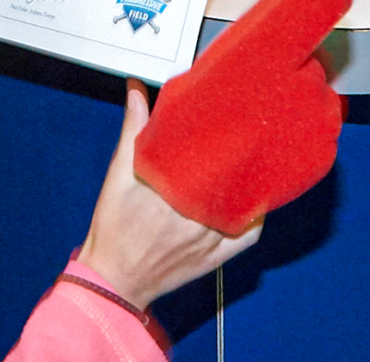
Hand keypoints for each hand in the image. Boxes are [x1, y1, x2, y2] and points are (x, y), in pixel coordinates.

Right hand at [76, 80, 260, 307]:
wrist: (114, 277)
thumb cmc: (114, 228)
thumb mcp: (118, 175)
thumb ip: (132, 132)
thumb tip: (136, 93)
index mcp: (173, 192)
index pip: (214, 158)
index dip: (226, 137)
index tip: (231, 120)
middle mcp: (198, 217)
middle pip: (233, 177)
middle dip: (239, 156)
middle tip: (243, 135)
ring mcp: (212, 239)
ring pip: (246, 203)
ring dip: (250, 181)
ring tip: (251, 159)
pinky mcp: (218, 258)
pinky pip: (249, 234)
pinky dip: (255, 215)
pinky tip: (253, 198)